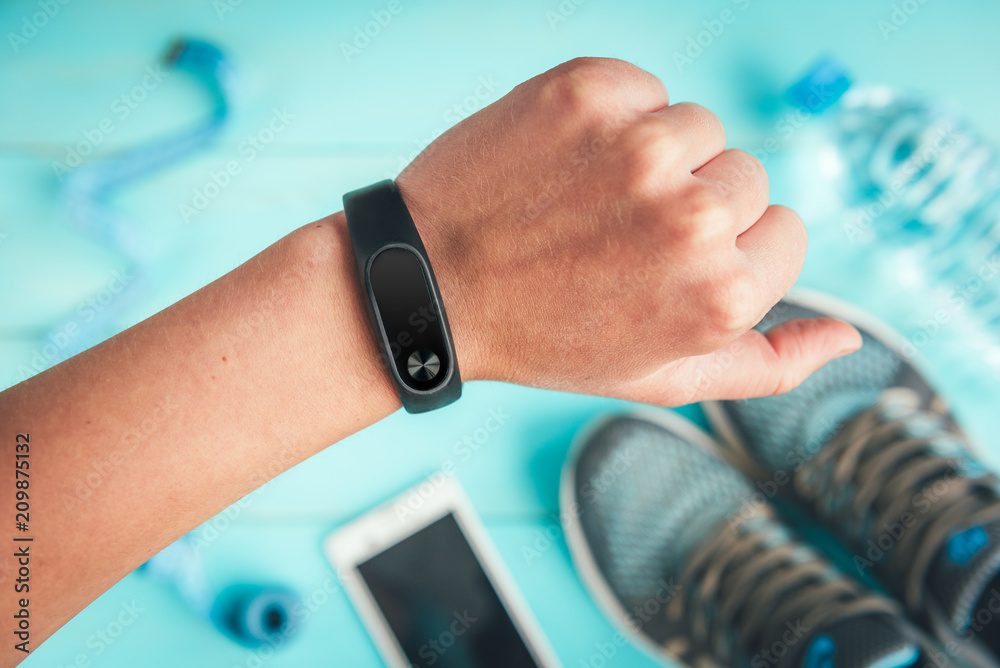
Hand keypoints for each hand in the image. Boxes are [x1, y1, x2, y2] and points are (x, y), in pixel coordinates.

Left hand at [396, 58, 859, 404]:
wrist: (432, 285)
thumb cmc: (546, 337)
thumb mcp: (662, 377)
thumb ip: (766, 366)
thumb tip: (847, 335)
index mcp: (722, 293)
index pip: (783, 232)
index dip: (723, 251)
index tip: (662, 265)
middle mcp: (693, 216)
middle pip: (744, 177)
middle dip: (691, 205)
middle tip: (614, 239)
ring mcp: (639, 146)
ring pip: (699, 127)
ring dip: (654, 158)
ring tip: (586, 202)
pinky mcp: (588, 92)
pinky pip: (644, 87)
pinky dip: (613, 116)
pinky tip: (566, 164)